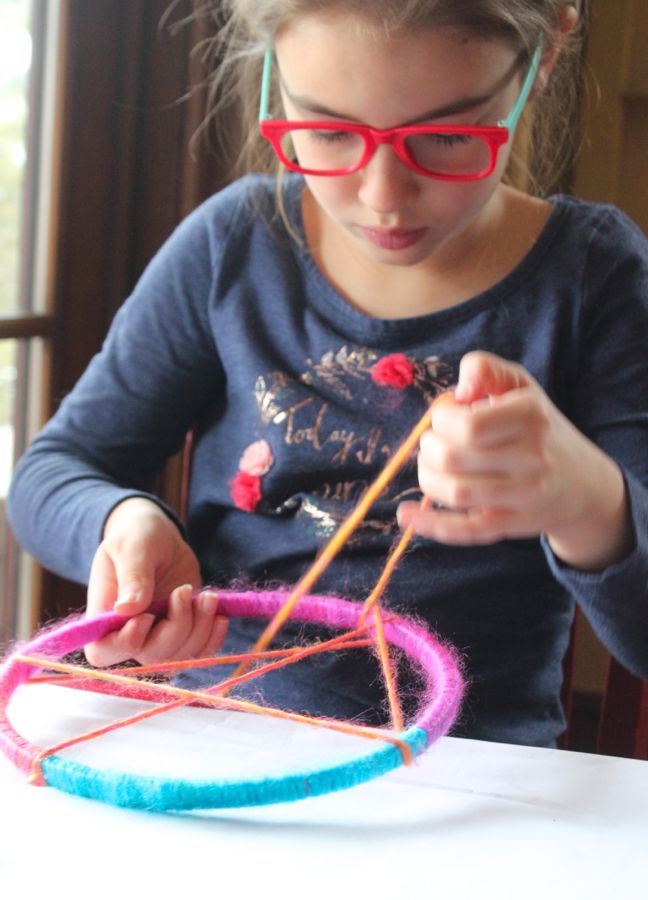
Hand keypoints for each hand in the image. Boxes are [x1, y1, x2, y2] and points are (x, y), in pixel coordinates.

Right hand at [85, 497, 227, 665]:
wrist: (159, 538)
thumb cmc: (136, 538)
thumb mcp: (131, 546)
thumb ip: (132, 576)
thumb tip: (127, 609)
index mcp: (103, 615)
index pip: (103, 652)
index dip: (126, 643)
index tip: (146, 616)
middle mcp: (128, 633)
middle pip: (149, 656)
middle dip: (176, 627)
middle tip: (184, 591)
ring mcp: (157, 637)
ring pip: (178, 657)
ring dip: (199, 630)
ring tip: (207, 596)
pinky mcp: (182, 633)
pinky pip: (198, 652)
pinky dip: (213, 638)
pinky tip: (218, 613)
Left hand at [397, 351, 632, 570]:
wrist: (584, 484)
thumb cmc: (538, 428)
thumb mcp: (520, 386)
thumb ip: (484, 368)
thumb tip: (458, 391)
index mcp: (530, 416)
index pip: (466, 425)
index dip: (441, 421)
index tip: (447, 418)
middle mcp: (531, 457)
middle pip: (452, 458)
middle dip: (428, 448)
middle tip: (436, 444)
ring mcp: (524, 495)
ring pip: (455, 492)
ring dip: (427, 479)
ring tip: (431, 468)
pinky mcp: (513, 526)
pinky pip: (466, 531)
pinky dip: (430, 526)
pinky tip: (406, 516)